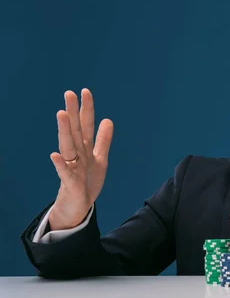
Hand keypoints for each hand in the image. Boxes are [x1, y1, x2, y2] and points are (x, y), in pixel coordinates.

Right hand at [48, 89, 113, 230]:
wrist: (78, 206)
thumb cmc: (87, 182)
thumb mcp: (100, 160)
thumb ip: (103, 141)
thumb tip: (108, 120)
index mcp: (85, 149)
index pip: (86, 126)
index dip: (87, 110)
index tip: (85, 91)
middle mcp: (77, 155)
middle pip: (75, 131)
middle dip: (73, 113)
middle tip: (69, 93)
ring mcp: (72, 167)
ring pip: (68, 147)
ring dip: (65, 131)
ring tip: (62, 114)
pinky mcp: (70, 183)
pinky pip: (64, 173)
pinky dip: (60, 164)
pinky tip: (54, 155)